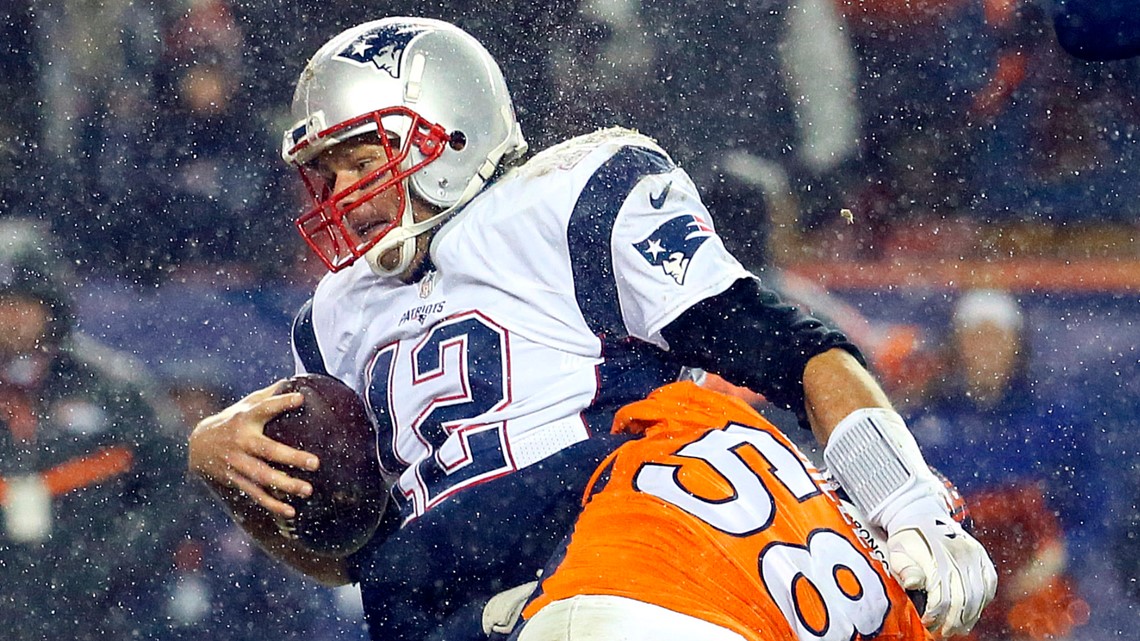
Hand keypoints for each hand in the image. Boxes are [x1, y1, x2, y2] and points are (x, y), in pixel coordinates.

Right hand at [187, 380, 318, 518]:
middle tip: (315, 463)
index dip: (281, 402)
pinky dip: (271, 504)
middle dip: (291, 457)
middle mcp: (241, 441)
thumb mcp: (246, 404)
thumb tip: (294, 381)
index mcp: (246, 418)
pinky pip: (254, 494)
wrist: (197, 444)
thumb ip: (268, 395)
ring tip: (307, 490)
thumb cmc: (233, 420)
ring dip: (285, 484)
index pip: (265, 408)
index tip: (300, 399)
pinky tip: (290, 511)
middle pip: (268, 450)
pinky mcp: (234, 479)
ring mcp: (236, 462)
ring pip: (262, 476)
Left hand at [885, 501, 997, 637]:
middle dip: (953, 622)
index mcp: (937, 557)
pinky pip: (989, 584)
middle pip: (963, 600)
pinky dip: (983, 601)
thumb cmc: (906, 539)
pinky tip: (972, 612)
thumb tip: (914, 583)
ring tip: (957, 628)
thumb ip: (904, 569)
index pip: (943, 597)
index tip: (928, 623)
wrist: (919, 514)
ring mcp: (974, 555)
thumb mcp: (897, 553)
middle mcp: (960, 556)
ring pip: (978, 596)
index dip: (936, 615)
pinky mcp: (982, 556)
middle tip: (943, 632)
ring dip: (969, 617)